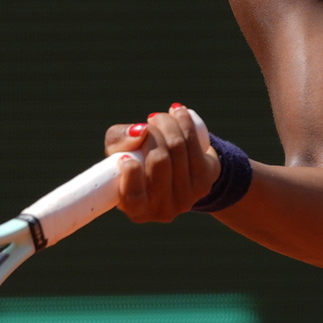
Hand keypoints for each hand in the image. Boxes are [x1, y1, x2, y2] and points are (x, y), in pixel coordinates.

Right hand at [103, 103, 220, 222]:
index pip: (133, 195)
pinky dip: (184, 122)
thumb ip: (117, 141)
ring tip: (158, 118)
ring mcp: (186, 197)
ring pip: (177, 147)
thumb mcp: (118, 153)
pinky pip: (193, 143)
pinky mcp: (204, 181)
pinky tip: (177, 112)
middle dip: (151, 134)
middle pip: (159, 160)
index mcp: (137, 210)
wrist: (177, 170)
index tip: (124, 157)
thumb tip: (140, 132)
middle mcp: (163, 210)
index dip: (130, 172)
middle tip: (147, 126)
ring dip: (166, 123)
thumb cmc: (138, 161)